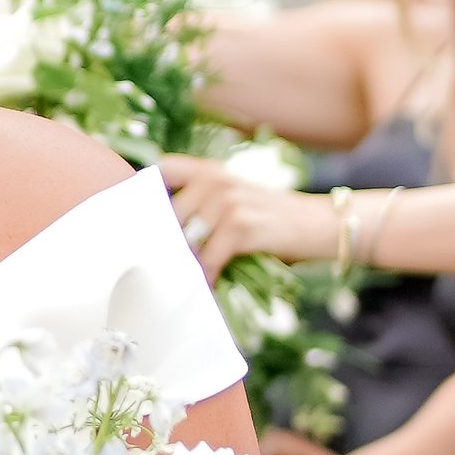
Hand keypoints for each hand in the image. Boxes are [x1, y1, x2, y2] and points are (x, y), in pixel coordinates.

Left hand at [161, 152, 332, 276]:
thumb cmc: (270, 217)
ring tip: (178, 279)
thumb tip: (158, 230)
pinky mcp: (242, 226)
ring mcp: (229, 202)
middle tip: (154, 263)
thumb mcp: (233, 198)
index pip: (164, 169)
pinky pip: (208, 257)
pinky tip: (207, 285)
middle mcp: (216, 180)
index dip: (145, 191)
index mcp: (211, 171)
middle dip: (160, 240)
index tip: (136, 217)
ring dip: (180, 262)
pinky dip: (205, 276)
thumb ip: (200, 203)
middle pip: (168, 211)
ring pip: (185, 237)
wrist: (318, 223)